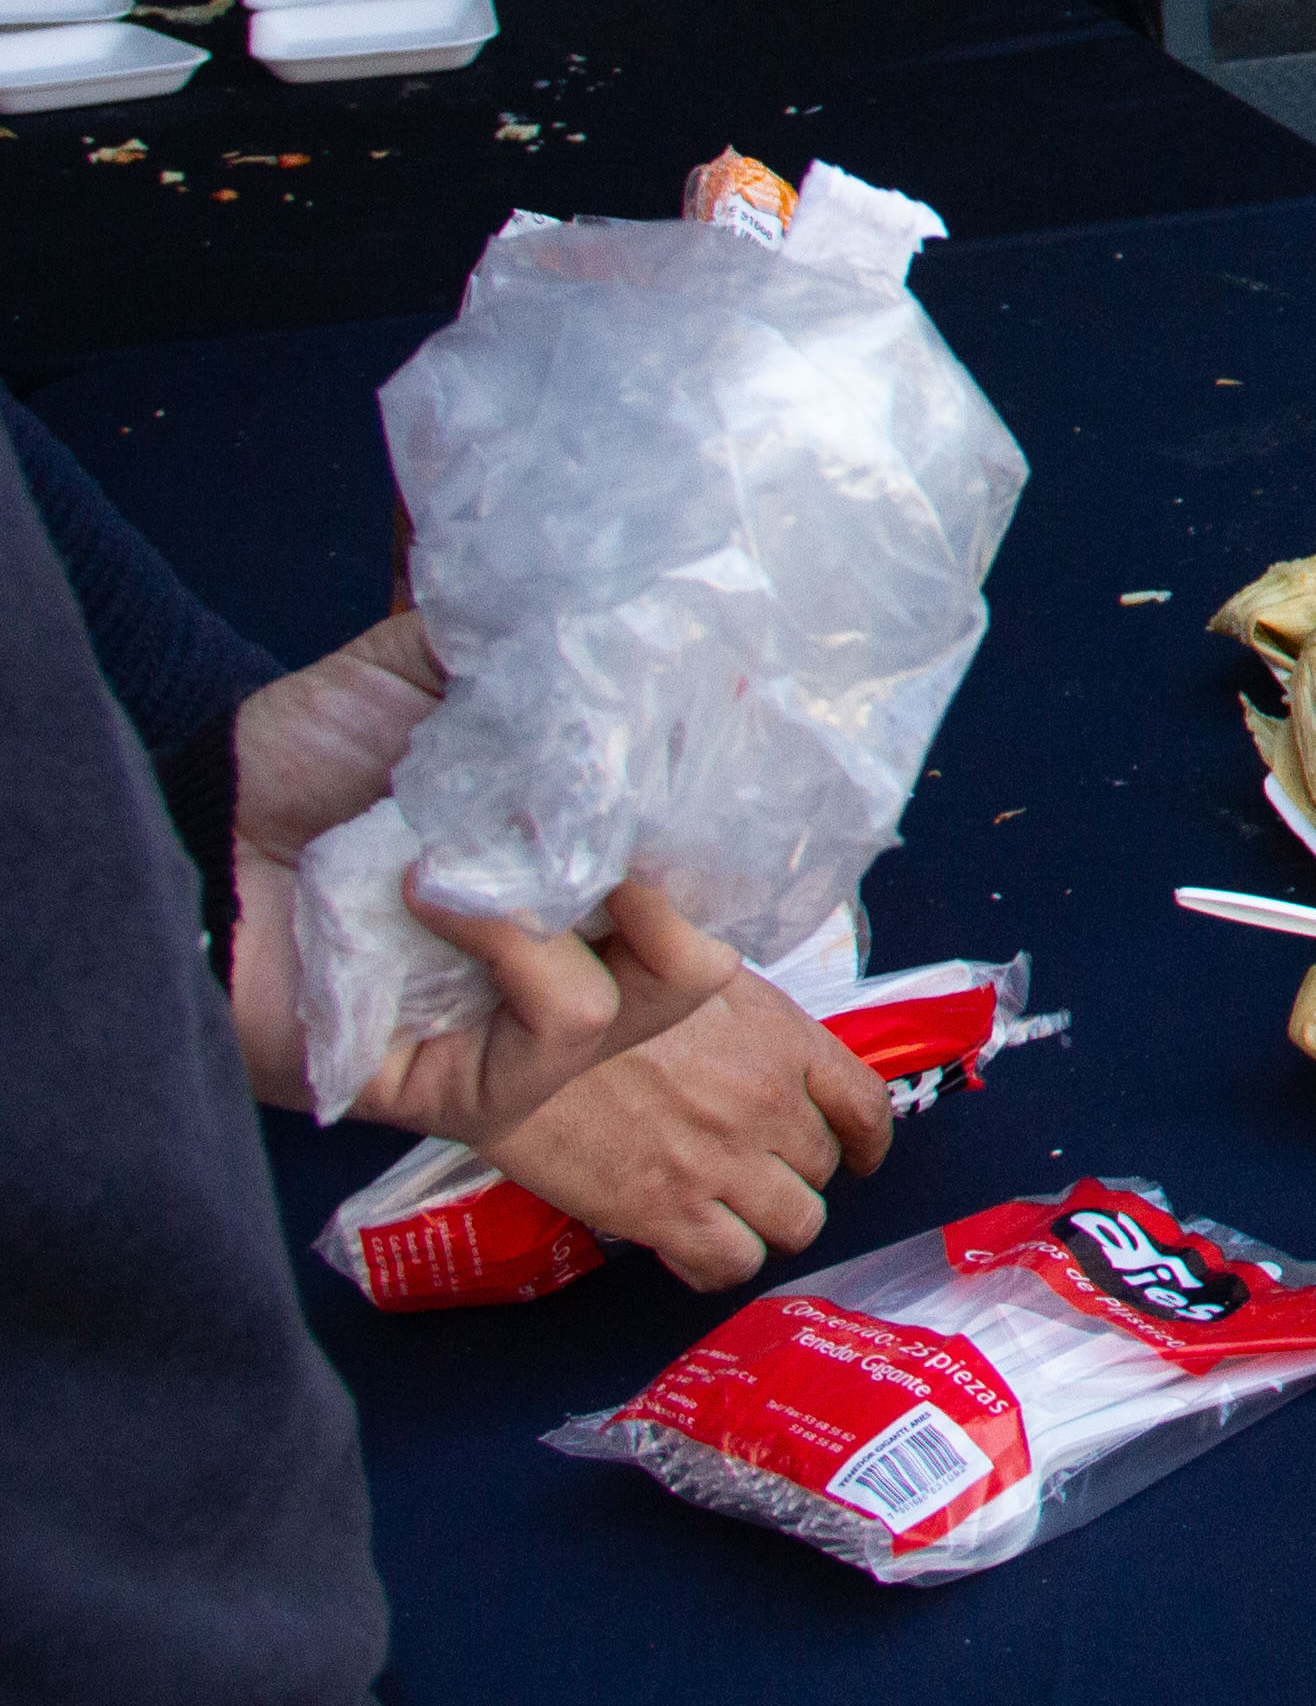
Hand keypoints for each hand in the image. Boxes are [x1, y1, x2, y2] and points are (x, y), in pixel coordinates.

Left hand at [220, 618, 728, 1141]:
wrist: (188, 833)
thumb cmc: (306, 760)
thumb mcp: (430, 669)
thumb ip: (532, 647)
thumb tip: (661, 622)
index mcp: (587, 867)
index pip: (720, 860)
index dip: (738, 806)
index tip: (729, 724)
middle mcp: (580, 954)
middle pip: (729, 937)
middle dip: (699, 856)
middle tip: (629, 793)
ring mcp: (530, 1031)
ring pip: (668, 988)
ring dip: (601, 896)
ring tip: (497, 845)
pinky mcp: (471, 1083)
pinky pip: (561, 1021)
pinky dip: (512, 942)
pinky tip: (429, 889)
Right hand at [484, 968, 898, 1287]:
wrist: (511, 1033)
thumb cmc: (592, 990)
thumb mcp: (691, 979)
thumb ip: (747, 1025)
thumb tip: (768, 1047)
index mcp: (781, 1039)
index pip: (864, 1104)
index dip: (865, 1141)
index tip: (856, 1155)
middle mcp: (766, 1102)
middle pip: (823, 1169)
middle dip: (796, 1175)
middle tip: (756, 1174)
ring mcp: (721, 1160)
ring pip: (796, 1224)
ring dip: (768, 1223)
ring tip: (731, 1213)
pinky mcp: (666, 1211)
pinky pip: (728, 1264)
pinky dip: (718, 1264)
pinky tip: (694, 1247)